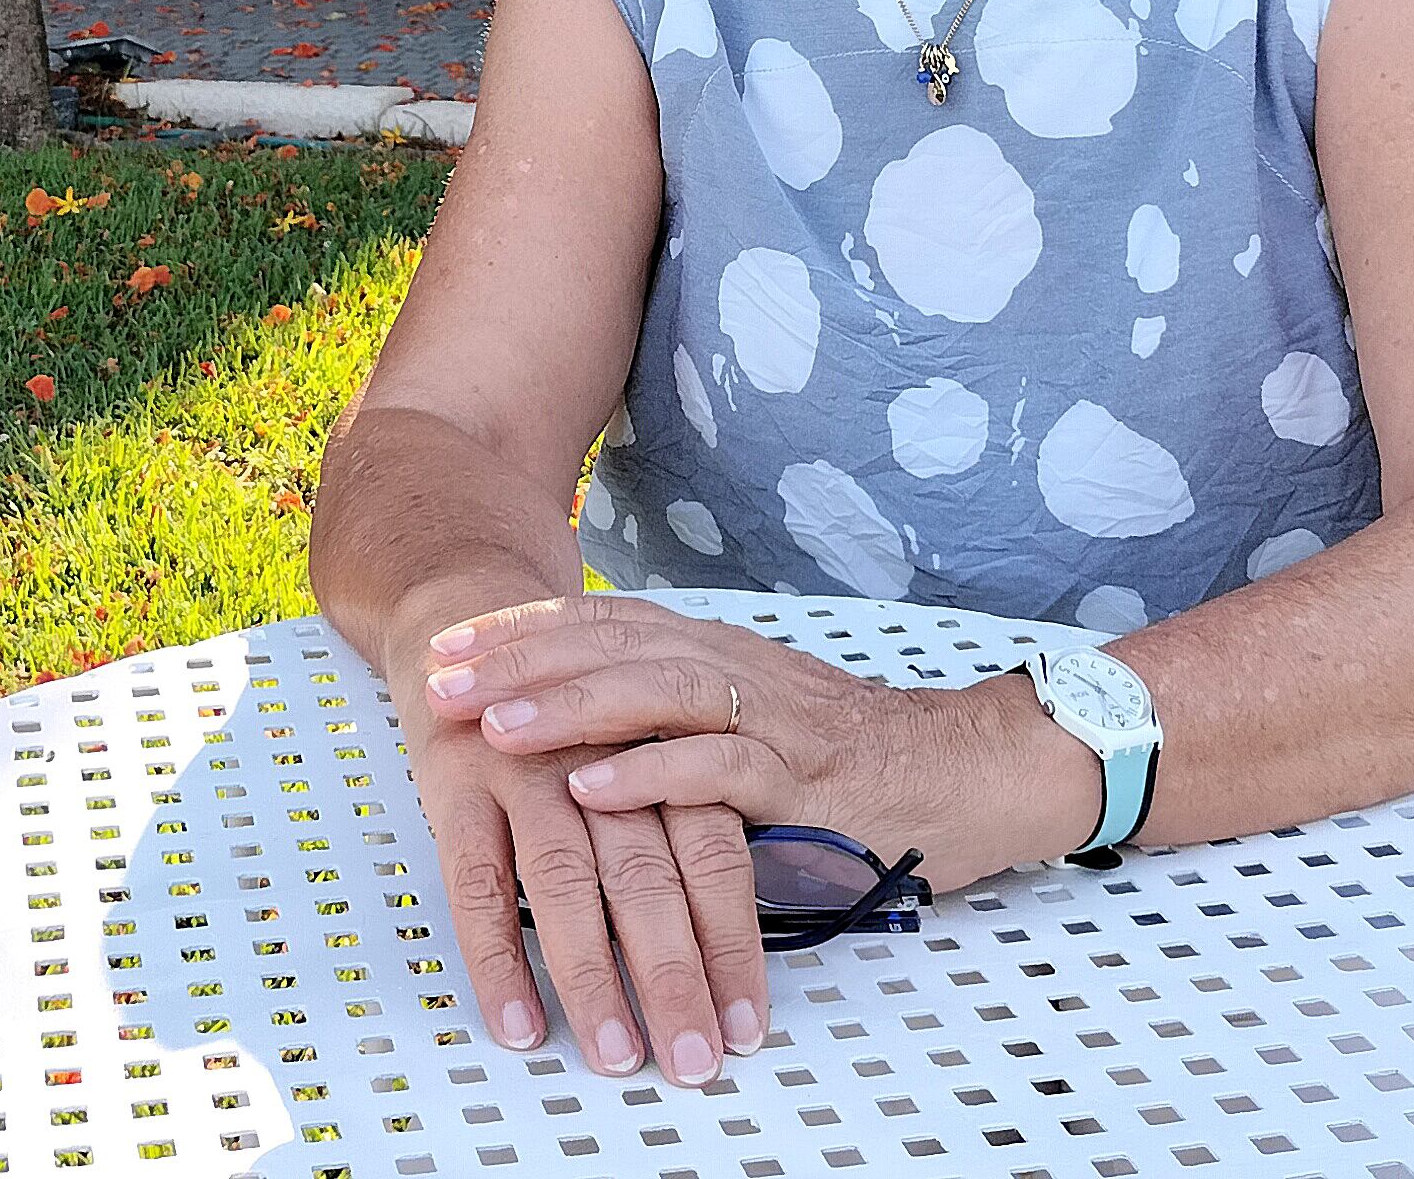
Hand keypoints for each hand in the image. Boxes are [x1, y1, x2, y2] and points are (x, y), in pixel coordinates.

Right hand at [399, 668, 765, 1082]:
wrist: (468, 617)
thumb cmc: (566, 712)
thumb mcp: (636, 748)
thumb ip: (676, 821)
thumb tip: (726, 943)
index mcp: (660, 748)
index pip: (714, 854)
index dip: (733, 944)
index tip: (747, 1027)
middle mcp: (600, 756)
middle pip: (648, 875)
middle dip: (675, 977)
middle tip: (696, 1060)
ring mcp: (525, 767)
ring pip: (566, 882)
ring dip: (594, 977)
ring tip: (618, 1055)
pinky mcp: (457, 782)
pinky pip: (475, 883)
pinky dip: (497, 960)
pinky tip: (520, 1023)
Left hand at [421, 594, 1102, 894]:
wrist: (974, 774)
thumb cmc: (853, 765)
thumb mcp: (752, 730)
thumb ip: (680, 721)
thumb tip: (586, 735)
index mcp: (717, 655)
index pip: (604, 625)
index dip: (522, 632)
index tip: (447, 644)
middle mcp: (736, 670)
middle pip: (613, 646)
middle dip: (519, 660)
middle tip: (439, 676)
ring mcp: (772, 720)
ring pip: (655, 694)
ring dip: (567, 708)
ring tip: (494, 726)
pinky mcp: (807, 779)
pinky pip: (718, 771)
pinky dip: (648, 776)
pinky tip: (590, 788)